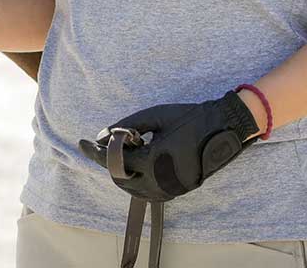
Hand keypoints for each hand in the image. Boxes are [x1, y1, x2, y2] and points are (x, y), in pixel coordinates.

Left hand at [77, 90, 258, 201]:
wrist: (225, 129)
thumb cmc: (190, 118)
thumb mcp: (155, 115)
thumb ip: (126, 126)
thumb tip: (102, 135)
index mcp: (154, 160)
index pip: (114, 160)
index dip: (94, 152)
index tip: (81, 142)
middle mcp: (160, 180)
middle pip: (120, 178)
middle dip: (109, 162)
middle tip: (107, 144)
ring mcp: (170, 189)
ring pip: (132, 189)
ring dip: (122, 173)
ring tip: (124, 151)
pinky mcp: (178, 191)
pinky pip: (148, 191)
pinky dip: (136, 180)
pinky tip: (137, 162)